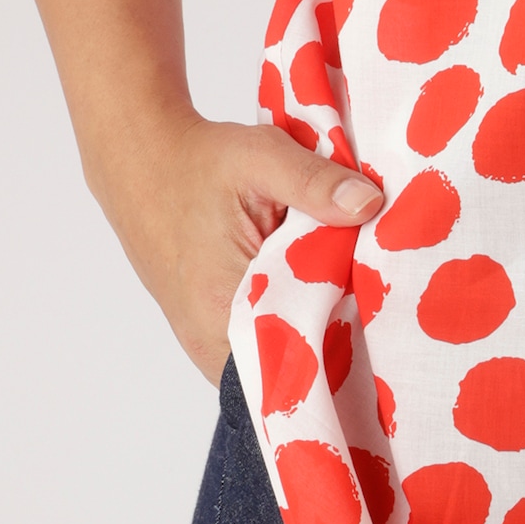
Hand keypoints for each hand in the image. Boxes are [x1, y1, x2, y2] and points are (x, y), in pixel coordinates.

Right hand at [89, 110, 383, 385]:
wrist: (141, 162)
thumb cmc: (198, 162)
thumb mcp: (261, 157)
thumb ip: (316, 183)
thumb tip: (370, 205)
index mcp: (221, 309)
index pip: (298, 362)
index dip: (347, 342)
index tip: (383, 318)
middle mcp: (209, 342)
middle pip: (292, 366)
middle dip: (338, 338)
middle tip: (377, 303)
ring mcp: (206, 343)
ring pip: (278, 360)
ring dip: (315, 331)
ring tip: (351, 295)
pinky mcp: (208, 333)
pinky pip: (261, 347)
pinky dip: (291, 324)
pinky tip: (318, 292)